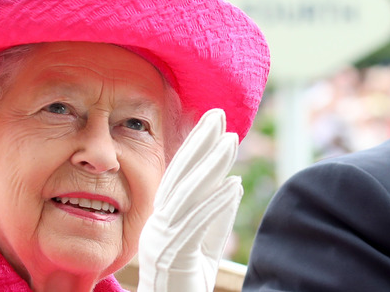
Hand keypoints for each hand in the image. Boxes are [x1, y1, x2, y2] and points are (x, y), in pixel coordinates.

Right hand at [137, 108, 242, 291]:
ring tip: (231, 140)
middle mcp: (157, 224)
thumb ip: (217, 216)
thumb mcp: (205, 246)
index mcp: (162, 219)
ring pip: (187, 194)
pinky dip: (215, 202)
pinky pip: (196, 223)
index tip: (214, 122)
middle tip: (219, 114)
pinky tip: (233, 184)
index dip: (196, 146)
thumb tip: (233, 183)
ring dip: (211, 165)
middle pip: (180, 176)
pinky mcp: (173, 255)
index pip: (180, 175)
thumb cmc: (187, 284)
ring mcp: (161, 239)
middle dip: (200, 142)